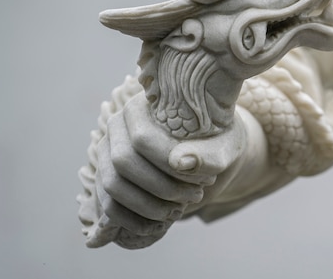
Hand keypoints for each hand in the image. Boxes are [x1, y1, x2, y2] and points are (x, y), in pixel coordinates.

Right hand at [94, 93, 246, 246]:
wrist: (205, 144)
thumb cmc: (216, 138)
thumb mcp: (225, 144)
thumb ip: (209, 154)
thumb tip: (180, 162)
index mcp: (143, 106)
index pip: (142, 138)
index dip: (170, 165)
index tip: (205, 180)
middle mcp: (118, 125)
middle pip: (123, 162)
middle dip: (162, 188)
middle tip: (196, 196)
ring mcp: (106, 151)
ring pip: (113, 185)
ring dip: (148, 206)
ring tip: (181, 210)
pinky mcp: (106, 175)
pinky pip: (108, 205)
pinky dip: (132, 221)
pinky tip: (160, 225)